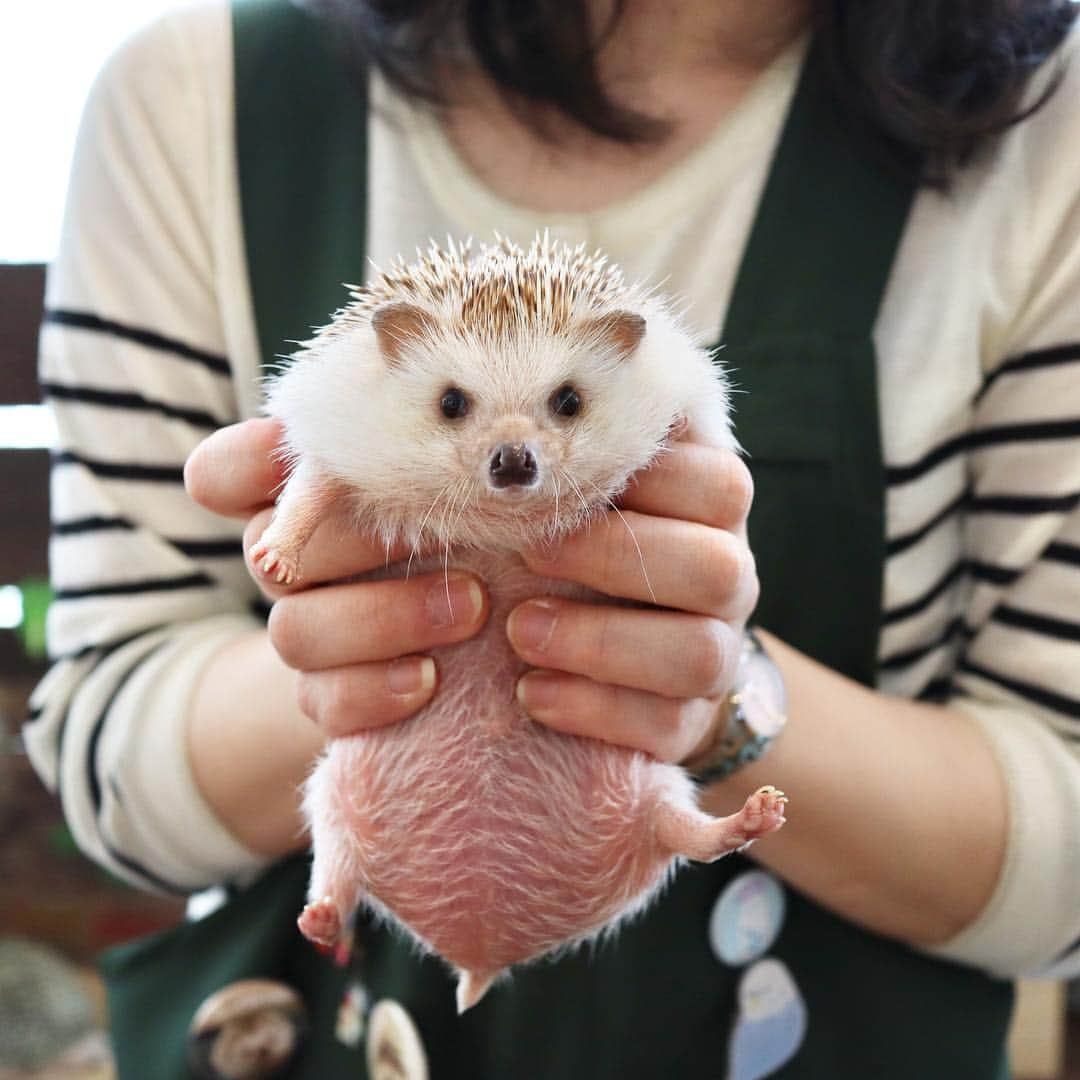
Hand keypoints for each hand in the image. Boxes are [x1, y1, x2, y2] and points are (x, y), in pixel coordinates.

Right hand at [185, 418, 489, 736]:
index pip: (226, 472)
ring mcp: (308, 633)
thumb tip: (438, 368)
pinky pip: (323, 701)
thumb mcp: (474, 487)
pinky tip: (431, 678)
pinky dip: (374, 690)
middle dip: (354, 540)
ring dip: (383, 618)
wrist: (494, 646)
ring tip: (473, 607)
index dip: (242, 463)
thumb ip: (440, 451)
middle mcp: (292, 563)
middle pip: (268, 549)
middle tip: (444, 533)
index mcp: (307, 499)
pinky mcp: (329, 699)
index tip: (286, 455)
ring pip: (295, 631)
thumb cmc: (491, 535)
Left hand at [507, 441, 757, 763]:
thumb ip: (590, 453)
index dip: (645, 482)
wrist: (619, 651)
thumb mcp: (593, 491)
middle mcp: (732, 580)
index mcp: (714, 512)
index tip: (556, 483)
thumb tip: (555, 382)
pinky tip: (533, 694)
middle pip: (716, 569)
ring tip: (521, 631)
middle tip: (527, 550)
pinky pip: (666, 725)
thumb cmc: (586, 543)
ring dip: (601, 642)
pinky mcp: (690, 721)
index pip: (717, 484)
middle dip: (614, 558)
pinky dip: (594, 710)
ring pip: (699, 654)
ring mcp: (720, 655)